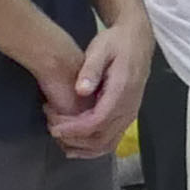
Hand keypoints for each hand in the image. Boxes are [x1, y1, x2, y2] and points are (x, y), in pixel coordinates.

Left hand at [53, 11, 150, 156]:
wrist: (137, 41)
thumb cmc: (117, 43)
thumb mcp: (101, 48)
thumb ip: (91, 69)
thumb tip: (81, 90)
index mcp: (121, 92)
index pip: (97, 121)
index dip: (74, 129)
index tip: (54, 127)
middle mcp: (128, 108)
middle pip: (101, 138)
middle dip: (74, 139)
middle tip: (52, 128)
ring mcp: (129, 115)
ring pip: (107, 144)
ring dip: (82, 148)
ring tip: (60, 139)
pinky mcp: (126, 117)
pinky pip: (111, 140)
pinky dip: (92, 147)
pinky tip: (75, 145)